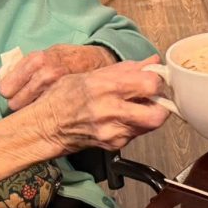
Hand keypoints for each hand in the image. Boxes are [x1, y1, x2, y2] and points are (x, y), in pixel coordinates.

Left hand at [0, 44, 115, 110]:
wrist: (96, 62)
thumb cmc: (64, 58)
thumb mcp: (39, 56)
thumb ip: (13, 67)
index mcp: (35, 60)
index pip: (6, 88)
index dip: (9, 91)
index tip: (16, 91)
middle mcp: (46, 73)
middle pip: (15, 103)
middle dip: (20, 102)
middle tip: (30, 99)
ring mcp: (58, 88)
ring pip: (28, 112)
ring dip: (31, 110)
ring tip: (41, 104)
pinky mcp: (67, 100)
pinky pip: (44, 116)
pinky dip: (44, 114)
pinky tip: (50, 109)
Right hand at [29, 57, 169, 154]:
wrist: (46, 126)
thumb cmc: (63, 97)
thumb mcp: (92, 74)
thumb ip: (126, 69)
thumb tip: (151, 62)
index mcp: (106, 87)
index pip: (150, 85)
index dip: (157, 81)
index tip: (154, 79)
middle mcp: (111, 110)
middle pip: (157, 114)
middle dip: (162, 105)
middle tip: (155, 98)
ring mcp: (113, 130)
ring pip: (149, 126)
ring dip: (149, 115)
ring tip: (137, 106)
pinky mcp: (113, 144)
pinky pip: (136, 134)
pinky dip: (135, 125)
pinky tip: (122, 117)